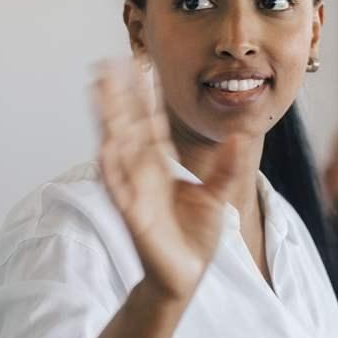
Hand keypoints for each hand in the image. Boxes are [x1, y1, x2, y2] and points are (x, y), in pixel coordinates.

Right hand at [93, 57, 249, 302]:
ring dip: (106, 119)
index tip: (140, 65)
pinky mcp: (133, 215)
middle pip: (128, 126)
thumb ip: (229, 166)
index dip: (145, 95)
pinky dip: (111, 168)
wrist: (185, 276)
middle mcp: (144, 173)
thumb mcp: (219, 195)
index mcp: (162, 167)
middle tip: (107, 61)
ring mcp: (135, 191)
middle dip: (118, 95)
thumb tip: (241, 134)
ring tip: (96, 89)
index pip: (151, 123)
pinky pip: (119, 188)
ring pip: (118, 147)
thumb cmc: (195, 237)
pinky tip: (104, 145)